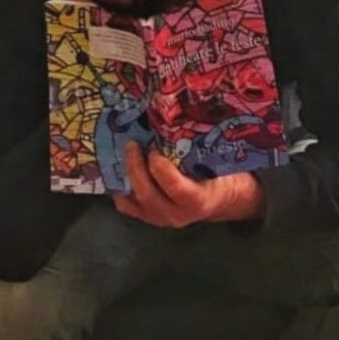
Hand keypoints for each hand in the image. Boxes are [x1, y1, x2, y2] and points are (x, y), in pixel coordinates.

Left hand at [112, 144, 264, 227]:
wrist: (220, 200)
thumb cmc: (220, 176)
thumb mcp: (217, 164)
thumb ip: (199, 150)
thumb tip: (179, 121)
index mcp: (197, 201)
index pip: (176, 189)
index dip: (161, 169)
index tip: (154, 148)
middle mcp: (176, 214)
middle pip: (148, 194)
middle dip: (136, 167)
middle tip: (132, 144)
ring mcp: (159, 218)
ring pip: (134, 200)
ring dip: (125, 175)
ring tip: (124, 152)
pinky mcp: (147, 217)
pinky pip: (127, 206)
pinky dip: (120, 188)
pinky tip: (118, 169)